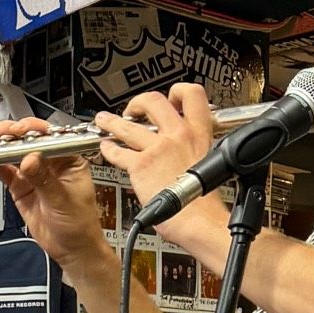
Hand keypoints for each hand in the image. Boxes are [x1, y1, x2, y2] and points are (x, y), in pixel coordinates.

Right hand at [0, 118, 106, 272]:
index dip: (30, 130)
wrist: (72, 250)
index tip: (16, 131)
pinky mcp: (21, 185)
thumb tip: (29, 159)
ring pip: (12, 151)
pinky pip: (4, 169)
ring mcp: (34, 171)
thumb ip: (44, 180)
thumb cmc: (80, 225)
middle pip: (26, 139)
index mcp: (69, 158)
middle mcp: (51, 160)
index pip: (49, 136)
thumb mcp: (63, 201)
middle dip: (7, 134)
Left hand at [94, 83, 229, 254]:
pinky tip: (106, 149)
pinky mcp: (141, 165)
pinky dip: (109, 149)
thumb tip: (187, 154)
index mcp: (199, 134)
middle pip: (155, 100)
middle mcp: (178, 136)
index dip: (177, 92)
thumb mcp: (209, 166)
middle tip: (135, 109)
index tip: (169, 99)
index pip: (192, 95)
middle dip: (140, 101)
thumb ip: (195, 153)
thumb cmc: (205, 203)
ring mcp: (158, 148)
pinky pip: (118, 151)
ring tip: (104, 120)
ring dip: (112, 121)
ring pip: (128, 124)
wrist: (199, 221)